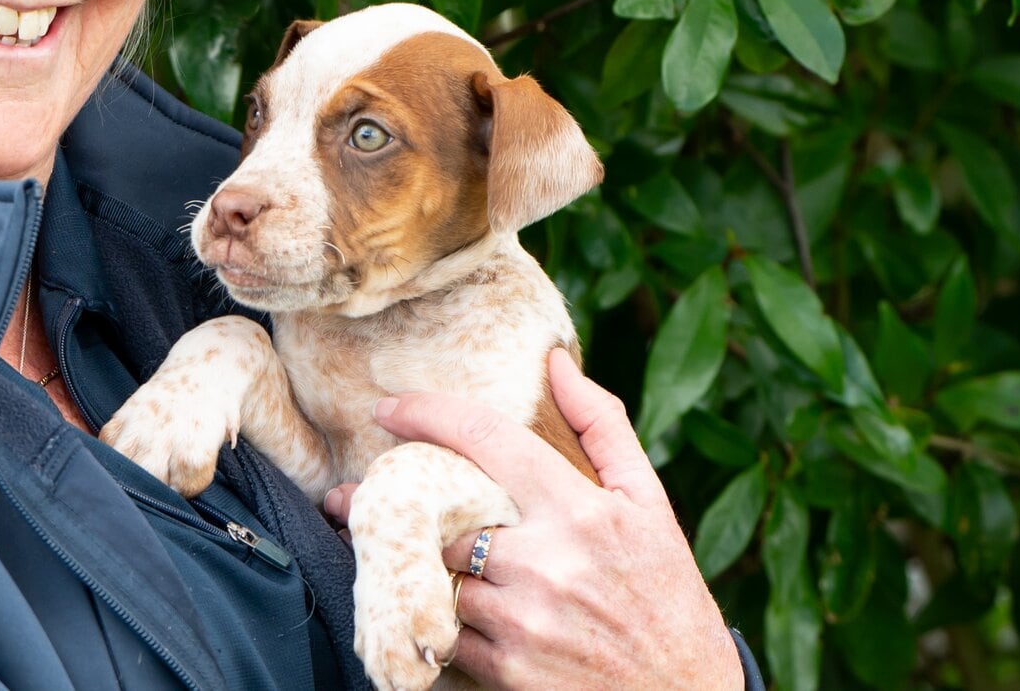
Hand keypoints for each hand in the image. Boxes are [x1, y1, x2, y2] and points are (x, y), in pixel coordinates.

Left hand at [323, 348, 743, 690]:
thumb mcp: (649, 503)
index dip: (426, 413)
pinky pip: (442, 634)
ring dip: (407, 565)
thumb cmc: (666, 594)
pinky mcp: (507, 674)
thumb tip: (556, 361)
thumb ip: (603, 426)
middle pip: (438, 513)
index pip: (486, 438)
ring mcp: (523, 620)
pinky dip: (429, 619)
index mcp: (581, 509)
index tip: (388, 410)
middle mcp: (547, 561)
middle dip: (389, 502)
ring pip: (432, 576)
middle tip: (353, 496)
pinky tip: (421, 608)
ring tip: (383, 554)